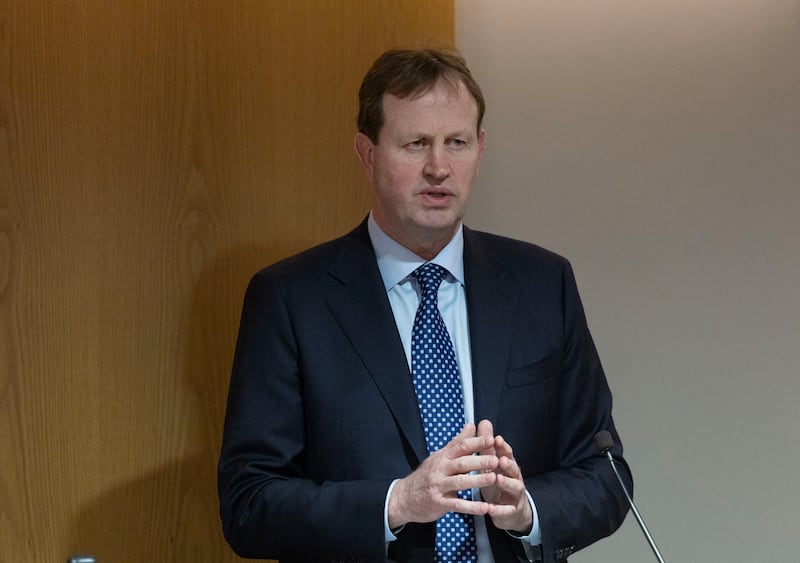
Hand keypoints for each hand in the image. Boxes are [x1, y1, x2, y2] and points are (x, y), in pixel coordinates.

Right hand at [388, 423, 499, 528]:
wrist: (404, 497)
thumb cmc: (426, 475)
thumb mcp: (440, 456)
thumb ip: (457, 442)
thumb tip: (471, 425)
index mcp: (442, 457)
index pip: (461, 446)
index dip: (476, 442)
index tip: (492, 439)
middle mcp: (440, 470)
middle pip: (461, 463)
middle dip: (480, 461)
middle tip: (497, 460)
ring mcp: (439, 486)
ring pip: (460, 482)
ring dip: (477, 480)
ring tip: (494, 478)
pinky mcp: (438, 503)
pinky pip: (457, 505)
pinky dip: (472, 507)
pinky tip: (485, 508)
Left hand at [477, 419, 532, 533]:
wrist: (510, 510)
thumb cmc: (498, 482)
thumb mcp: (491, 464)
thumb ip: (487, 445)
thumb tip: (484, 422)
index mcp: (507, 465)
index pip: (507, 453)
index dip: (502, 446)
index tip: (496, 439)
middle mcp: (514, 477)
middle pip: (513, 468)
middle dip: (507, 463)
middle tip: (500, 459)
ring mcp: (515, 494)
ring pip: (514, 487)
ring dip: (506, 483)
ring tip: (497, 479)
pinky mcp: (512, 510)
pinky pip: (507, 510)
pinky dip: (499, 509)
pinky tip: (490, 508)